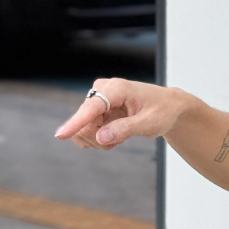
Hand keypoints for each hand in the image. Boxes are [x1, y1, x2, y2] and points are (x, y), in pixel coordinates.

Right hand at [54, 78, 184, 148]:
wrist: (168, 107)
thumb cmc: (163, 111)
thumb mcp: (150, 123)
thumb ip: (126, 129)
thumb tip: (101, 137)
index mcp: (117, 88)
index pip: (92, 107)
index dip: (76, 122)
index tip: (60, 135)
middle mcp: (103, 90)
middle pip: (85, 123)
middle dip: (99, 138)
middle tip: (119, 140)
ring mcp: (97, 100)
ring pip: (83, 130)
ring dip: (100, 140)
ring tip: (121, 134)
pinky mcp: (95, 109)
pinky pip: (86, 131)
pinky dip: (100, 138)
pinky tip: (115, 133)